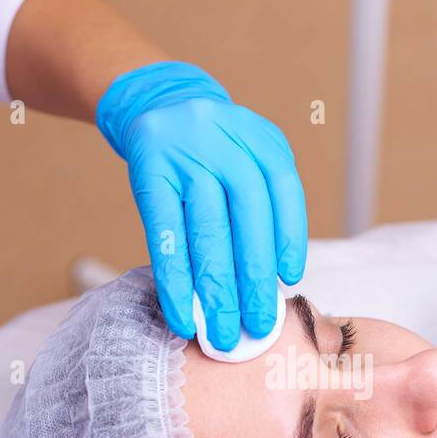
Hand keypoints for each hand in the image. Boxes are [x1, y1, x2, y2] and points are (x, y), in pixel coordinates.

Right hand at [95, 61, 306, 350]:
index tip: (287, 280)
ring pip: (206, 234)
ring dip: (215, 291)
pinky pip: (165, 236)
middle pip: (245, 220)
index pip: (282, 191)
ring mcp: (183, 156)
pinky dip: (174, 281)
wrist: (156, 103)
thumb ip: (264, 203)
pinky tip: (182, 314)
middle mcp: (224, 142)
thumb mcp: (248, 156)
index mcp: (260, 138)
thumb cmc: (213, 150)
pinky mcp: (148, 174)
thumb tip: (271, 279)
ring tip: (223, 333)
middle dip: (253, 281)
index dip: (288, 237)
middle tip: (258, 327)